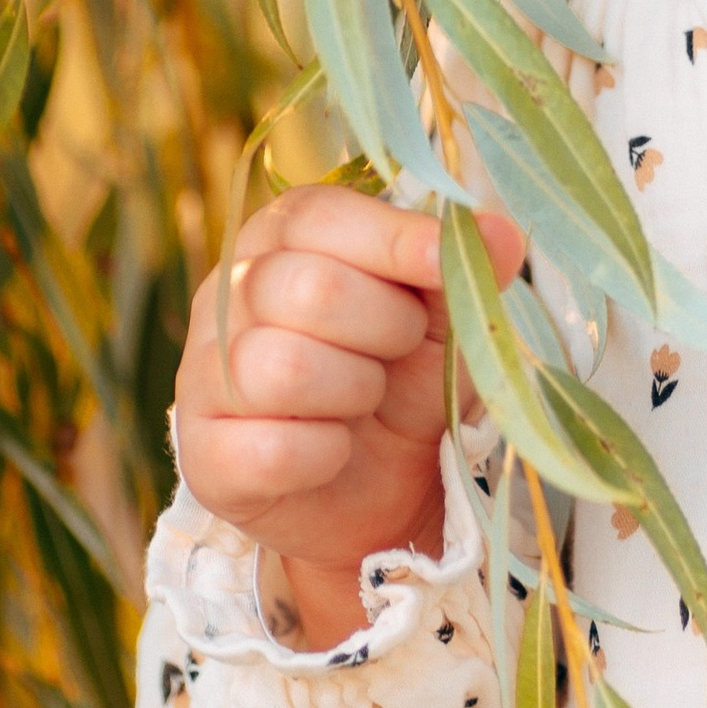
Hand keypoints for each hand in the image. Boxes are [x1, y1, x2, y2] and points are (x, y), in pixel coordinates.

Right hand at [171, 188, 519, 651]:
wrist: (376, 492)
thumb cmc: (402, 381)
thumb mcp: (441, 321)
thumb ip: (460, 272)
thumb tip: (503, 233)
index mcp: (279, 239)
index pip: (317, 215)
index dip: (391, 237)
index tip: (448, 259)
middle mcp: (226, 294)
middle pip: (307, 288)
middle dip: (383, 325)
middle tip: (398, 350)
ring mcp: (203, 374)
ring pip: (283, 368)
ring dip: (354, 390)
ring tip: (364, 400)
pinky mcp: (202, 456)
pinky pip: (273, 448)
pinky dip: (325, 455)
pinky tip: (333, 451)